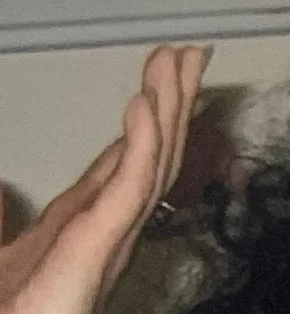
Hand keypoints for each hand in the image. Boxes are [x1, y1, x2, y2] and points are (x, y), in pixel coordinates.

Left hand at [0, 46, 200, 313]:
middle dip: (168, 104)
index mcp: (74, 242)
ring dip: (162, 112)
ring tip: (177, 61)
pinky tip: (144, 108)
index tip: (161, 78)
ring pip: (143, 169)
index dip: (142, 123)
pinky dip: (137, 148)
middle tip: (191, 52)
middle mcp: (97, 244)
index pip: (117, 170)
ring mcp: (98, 253)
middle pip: (143, 161)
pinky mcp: (88, 261)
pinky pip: (122, 194)